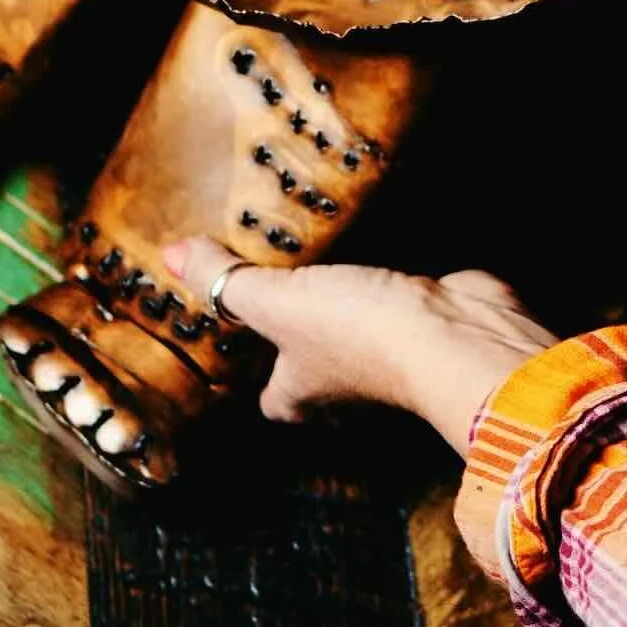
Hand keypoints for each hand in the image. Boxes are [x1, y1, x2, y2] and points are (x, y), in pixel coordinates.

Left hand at [163, 237, 557, 457]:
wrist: (454, 332)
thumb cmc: (358, 333)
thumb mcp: (277, 302)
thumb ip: (227, 280)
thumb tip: (171, 256)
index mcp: (299, 392)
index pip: (269, 394)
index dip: (254, 372)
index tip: (239, 335)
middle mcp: (343, 380)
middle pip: (311, 359)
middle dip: (299, 327)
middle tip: (276, 275)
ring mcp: (388, 348)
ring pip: (354, 325)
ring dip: (344, 294)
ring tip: (318, 244)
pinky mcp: (423, 313)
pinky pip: (396, 292)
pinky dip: (387, 268)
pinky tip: (375, 231)